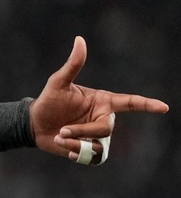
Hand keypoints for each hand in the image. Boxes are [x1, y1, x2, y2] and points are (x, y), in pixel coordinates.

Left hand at [32, 36, 168, 160]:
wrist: (34, 124)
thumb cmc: (48, 101)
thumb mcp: (58, 82)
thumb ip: (73, 65)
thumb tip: (80, 39)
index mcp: (102, 101)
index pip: (130, 102)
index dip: (147, 105)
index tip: (164, 107)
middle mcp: (103, 118)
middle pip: (106, 129)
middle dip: (82, 131)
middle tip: (62, 131)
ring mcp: (97, 135)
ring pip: (98, 146)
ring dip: (76, 144)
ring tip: (59, 138)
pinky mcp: (89, 149)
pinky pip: (93, 158)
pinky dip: (78, 155)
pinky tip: (67, 150)